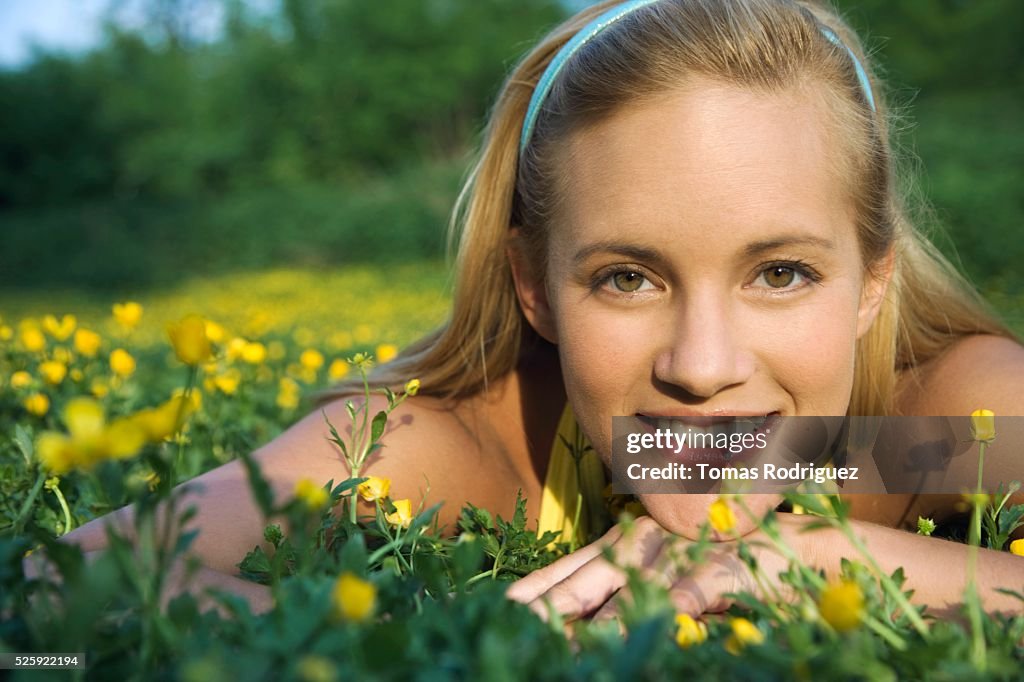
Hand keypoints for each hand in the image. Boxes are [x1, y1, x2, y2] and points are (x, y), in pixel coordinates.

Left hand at [506, 515, 786, 624]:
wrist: (792, 548)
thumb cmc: (718, 568)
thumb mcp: (662, 582)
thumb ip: (621, 600)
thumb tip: (578, 633)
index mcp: (625, 545)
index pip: (569, 570)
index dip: (534, 589)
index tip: (500, 608)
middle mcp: (646, 544)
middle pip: (587, 578)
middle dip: (549, 605)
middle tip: (515, 625)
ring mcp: (682, 552)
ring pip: (632, 587)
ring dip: (600, 620)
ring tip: (566, 644)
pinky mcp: (723, 566)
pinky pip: (692, 589)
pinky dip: (671, 608)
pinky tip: (653, 624)